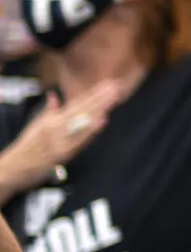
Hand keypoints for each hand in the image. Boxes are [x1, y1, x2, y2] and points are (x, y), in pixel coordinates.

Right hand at [0, 76, 132, 190]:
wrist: (13, 168)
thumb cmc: (26, 147)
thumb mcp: (36, 126)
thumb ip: (49, 111)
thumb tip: (54, 97)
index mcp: (52, 119)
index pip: (77, 103)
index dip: (93, 93)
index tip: (107, 84)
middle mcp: (56, 126)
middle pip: (82, 109)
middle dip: (101, 97)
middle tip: (116, 85)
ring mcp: (60, 139)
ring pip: (83, 120)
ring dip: (100, 108)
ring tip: (114, 97)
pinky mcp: (62, 153)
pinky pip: (79, 139)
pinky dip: (91, 129)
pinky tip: (103, 120)